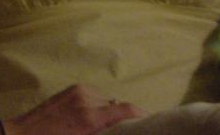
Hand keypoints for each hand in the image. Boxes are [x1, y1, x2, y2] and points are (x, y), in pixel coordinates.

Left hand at [5, 84, 146, 134]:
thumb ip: (102, 132)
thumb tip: (114, 129)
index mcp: (89, 117)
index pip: (125, 109)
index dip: (140, 115)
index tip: (149, 121)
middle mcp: (85, 99)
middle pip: (116, 105)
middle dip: (121, 118)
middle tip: (123, 129)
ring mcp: (77, 91)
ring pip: (104, 100)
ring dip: (107, 111)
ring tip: (102, 125)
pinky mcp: (71, 89)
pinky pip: (93, 95)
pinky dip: (96, 105)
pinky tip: (90, 117)